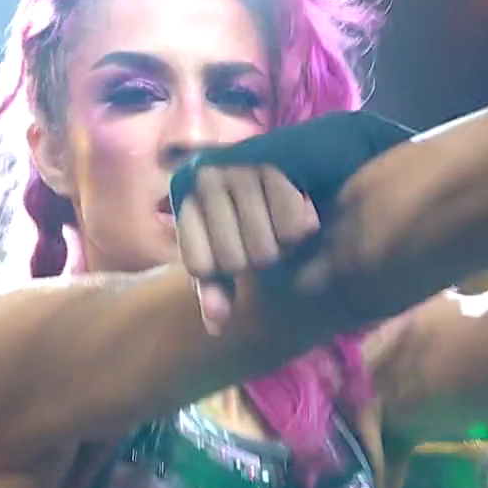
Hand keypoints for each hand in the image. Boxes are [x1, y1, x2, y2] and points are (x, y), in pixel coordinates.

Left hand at [174, 164, 320, 334]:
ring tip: (280, 227)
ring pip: (265, 250)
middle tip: (264, 238)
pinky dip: (302, 231)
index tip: (232, 256)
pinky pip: (293, 229)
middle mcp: (205, 180)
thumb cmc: (248, 217)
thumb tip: (217, 324)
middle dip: (256, 262)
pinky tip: (301, 208)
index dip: (222, 274)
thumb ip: (216, 289)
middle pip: (236, 262)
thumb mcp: (224, 252)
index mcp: (185, 202)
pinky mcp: (275, 165)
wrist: (294, 162)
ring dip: (281, 250)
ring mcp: (238, 169)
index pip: (201, 267)